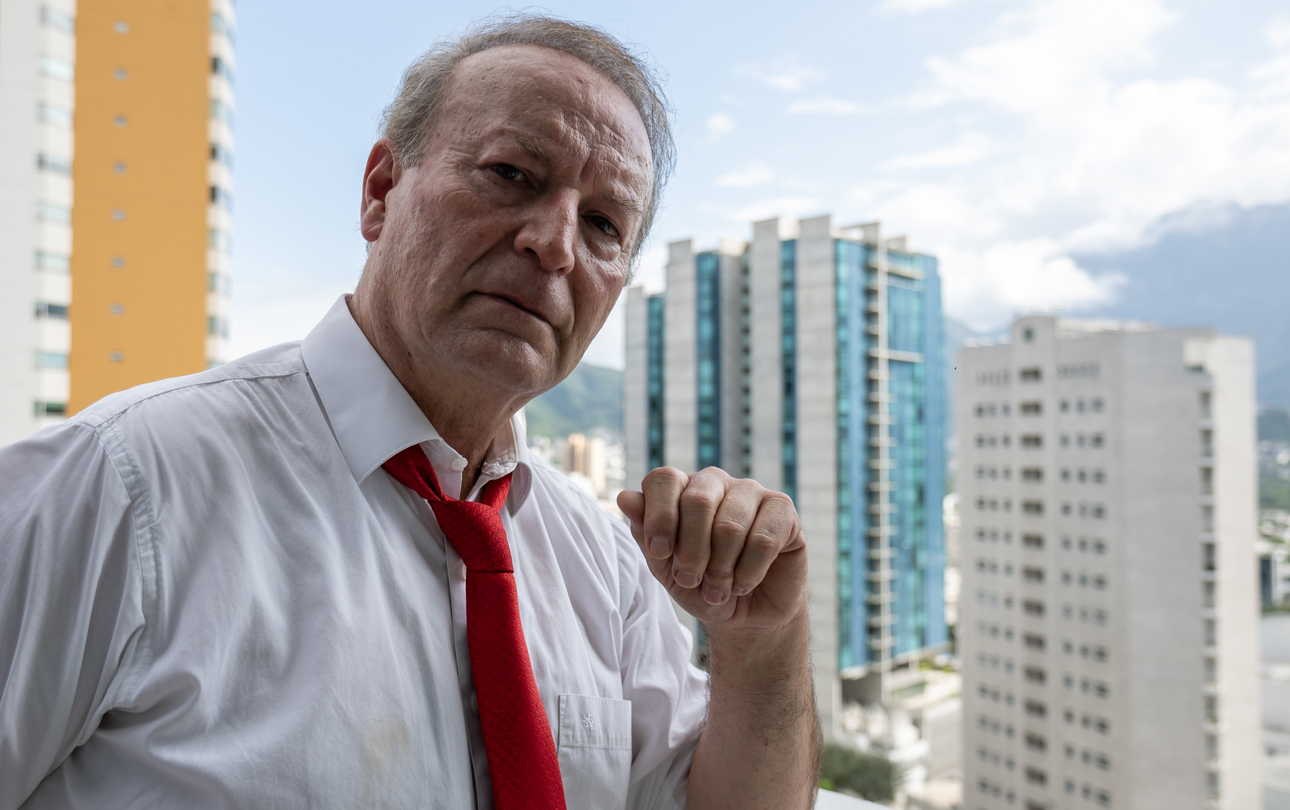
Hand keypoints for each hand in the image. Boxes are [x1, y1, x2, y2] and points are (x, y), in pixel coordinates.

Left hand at [617, 467, 807, 635]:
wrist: (745, 615)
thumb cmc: (701, 586)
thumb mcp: (666, 568)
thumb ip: (646, 534)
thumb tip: (625, 497)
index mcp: (682, 489)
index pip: (664, 479)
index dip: (659, 517)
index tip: (660, 553)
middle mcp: (715, 482)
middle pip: (697, 500)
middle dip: (691, 551)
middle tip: (692, 580)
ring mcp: (752, 492)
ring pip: (730, 524)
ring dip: (720, 569)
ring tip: (719, 590)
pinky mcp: (783, 510)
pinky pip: (763, 538)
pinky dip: (749, 571)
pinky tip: (744, 583)